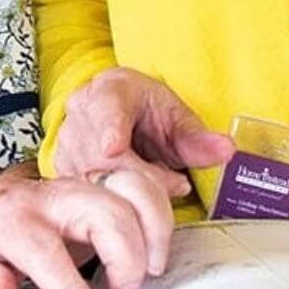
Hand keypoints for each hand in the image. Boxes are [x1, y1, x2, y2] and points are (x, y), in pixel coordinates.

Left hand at [0, 164, 174, 288]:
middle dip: (125, 257)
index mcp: (13, 218)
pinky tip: (155, 247)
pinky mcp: (105, 183)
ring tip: (150, 269)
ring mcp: (83, 183)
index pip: (46, 252)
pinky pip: (144, 185)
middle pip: (104, 211)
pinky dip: (160, 214)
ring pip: (132, 189)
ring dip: (153, 230)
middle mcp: (53, 195)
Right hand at [54, 67, 233, 197]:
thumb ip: (199, 138)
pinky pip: (85, 193)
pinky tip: (130, 194)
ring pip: (93, 177)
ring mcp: (67, 140)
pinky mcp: (63, 168)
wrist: (124, 116)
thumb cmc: (149, 113)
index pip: (107, 107)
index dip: (110, 128)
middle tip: (175, 183)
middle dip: (142, 176)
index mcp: (110, 88)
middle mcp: (81, 110)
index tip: (113, 147)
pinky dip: (112, 200)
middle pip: (103, 154)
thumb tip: (226, 149)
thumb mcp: (178, 118)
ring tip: (156, 182)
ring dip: (128, 191)